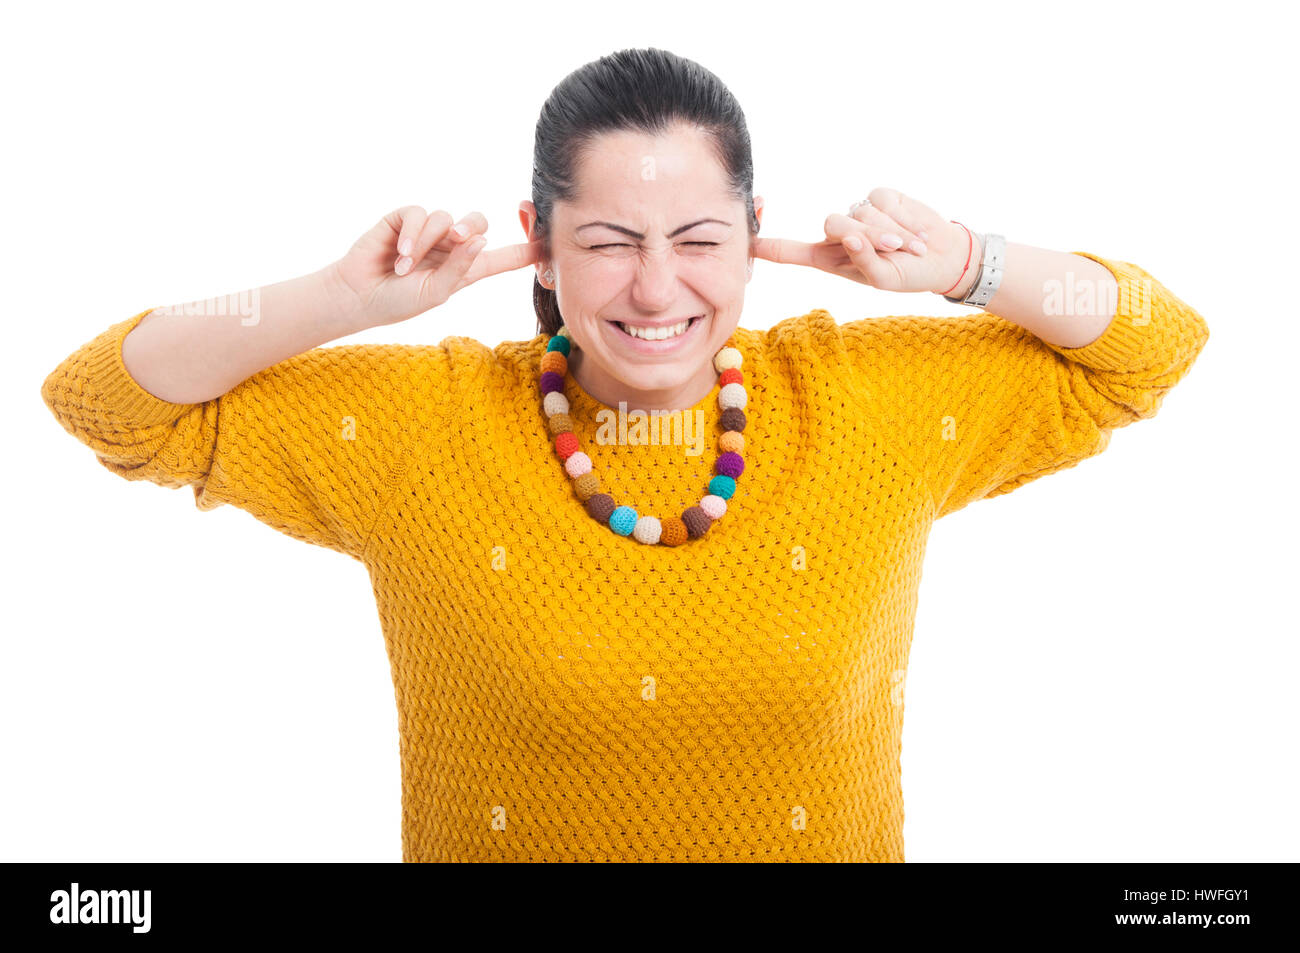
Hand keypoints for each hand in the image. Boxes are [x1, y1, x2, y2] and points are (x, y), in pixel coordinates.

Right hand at [329, 206, 540, 327]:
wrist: (358, 296)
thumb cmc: (398, 302)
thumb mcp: (435, 292)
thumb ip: (459, 268)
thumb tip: (480, 239)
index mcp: (465, 269)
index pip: (503, 257)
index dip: (527, 249)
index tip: (550, 241)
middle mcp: (450, 247)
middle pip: (477, 222)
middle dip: (471, 227)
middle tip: (459, 238)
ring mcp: (428, 232)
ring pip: (445, 218)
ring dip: (427, 242)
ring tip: (406, 267)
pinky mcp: (404, 219)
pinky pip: (419, 213)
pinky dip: (412, 233)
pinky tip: (400, 254)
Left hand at [752, 187, 977, 294]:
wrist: (941, 257)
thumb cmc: (907, 275)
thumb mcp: (884, 278)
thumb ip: (864, 260)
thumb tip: (851, 236)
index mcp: (830, 259)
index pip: (790, 251)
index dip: (768, 245)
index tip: (747, 240)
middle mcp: (839, 234)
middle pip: (832, 224)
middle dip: (866, 236)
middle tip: (893, 251)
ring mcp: (858, 213)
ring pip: (860, 212)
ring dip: (890, 232)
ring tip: (909, 247)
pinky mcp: (880, 197)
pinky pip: (881, 201)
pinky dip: (901, 220)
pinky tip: (915, 233)